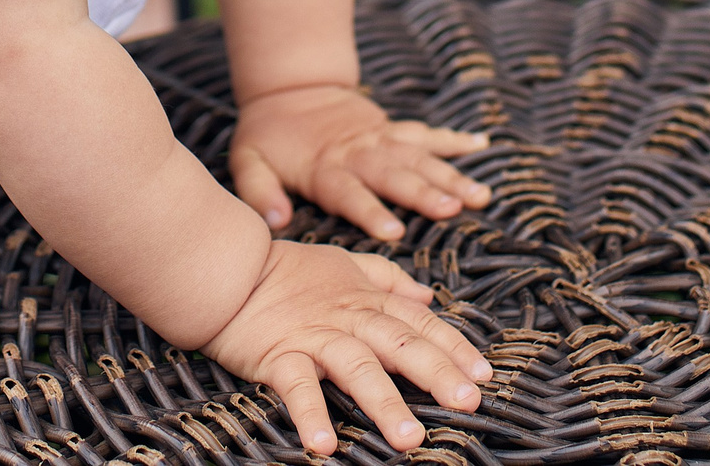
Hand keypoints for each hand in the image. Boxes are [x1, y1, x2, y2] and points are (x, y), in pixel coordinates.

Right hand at [202, 239, 489, 454]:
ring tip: (410, 439)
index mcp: (366, 298)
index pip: (419, 322)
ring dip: (385, 403)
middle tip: (468, 402)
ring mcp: (314, 337)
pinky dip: (311, 415)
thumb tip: (426, 295)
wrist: (226, 266)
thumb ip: (386, 278)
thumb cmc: (285, 270)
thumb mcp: (343, 263)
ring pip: (357, 368)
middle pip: (400, 345)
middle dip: (437, 373)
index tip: (483, 374)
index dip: (453, 346)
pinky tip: (324, 446)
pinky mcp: (279, 355)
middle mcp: (347, 317)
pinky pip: (297, 388)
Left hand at [231, 83, 491, 239]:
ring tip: (479, 195)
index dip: (371, 211)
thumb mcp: (248, 160)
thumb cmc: (268, 135)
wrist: (289, 88)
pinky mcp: (390, 129)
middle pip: (395, 175)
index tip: (394, 231)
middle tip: (454, 208)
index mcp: (325, 168)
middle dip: (424, 192)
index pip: (349, 193)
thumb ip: (259, 191)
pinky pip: (425, 134)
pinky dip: (453, 139)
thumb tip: (275, 222)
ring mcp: (379, 139)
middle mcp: (358, 153)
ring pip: (419, 157)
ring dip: (449, 175)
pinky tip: (481, 147)